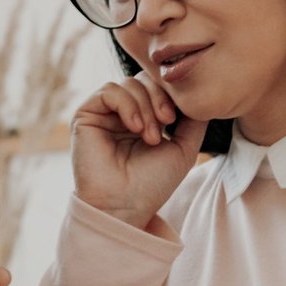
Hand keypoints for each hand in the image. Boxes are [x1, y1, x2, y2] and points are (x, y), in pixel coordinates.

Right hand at [70, 72, 207, 228]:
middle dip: (160, 97)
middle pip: (144, 80)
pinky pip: (109, 90)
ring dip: (146, 107)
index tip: (179, 119)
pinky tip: (134, 127)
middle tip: (167, 123)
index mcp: (141, 118)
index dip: (170, 94)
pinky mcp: (85, 115)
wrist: (125, 205)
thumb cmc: (151, 184)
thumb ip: (193, 119)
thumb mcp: (184, 147)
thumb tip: (201, 94)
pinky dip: (127, 104)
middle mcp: (120, 113)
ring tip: (150, 136)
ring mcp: (102, 114)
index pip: (157, 87)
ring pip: (129, 84)